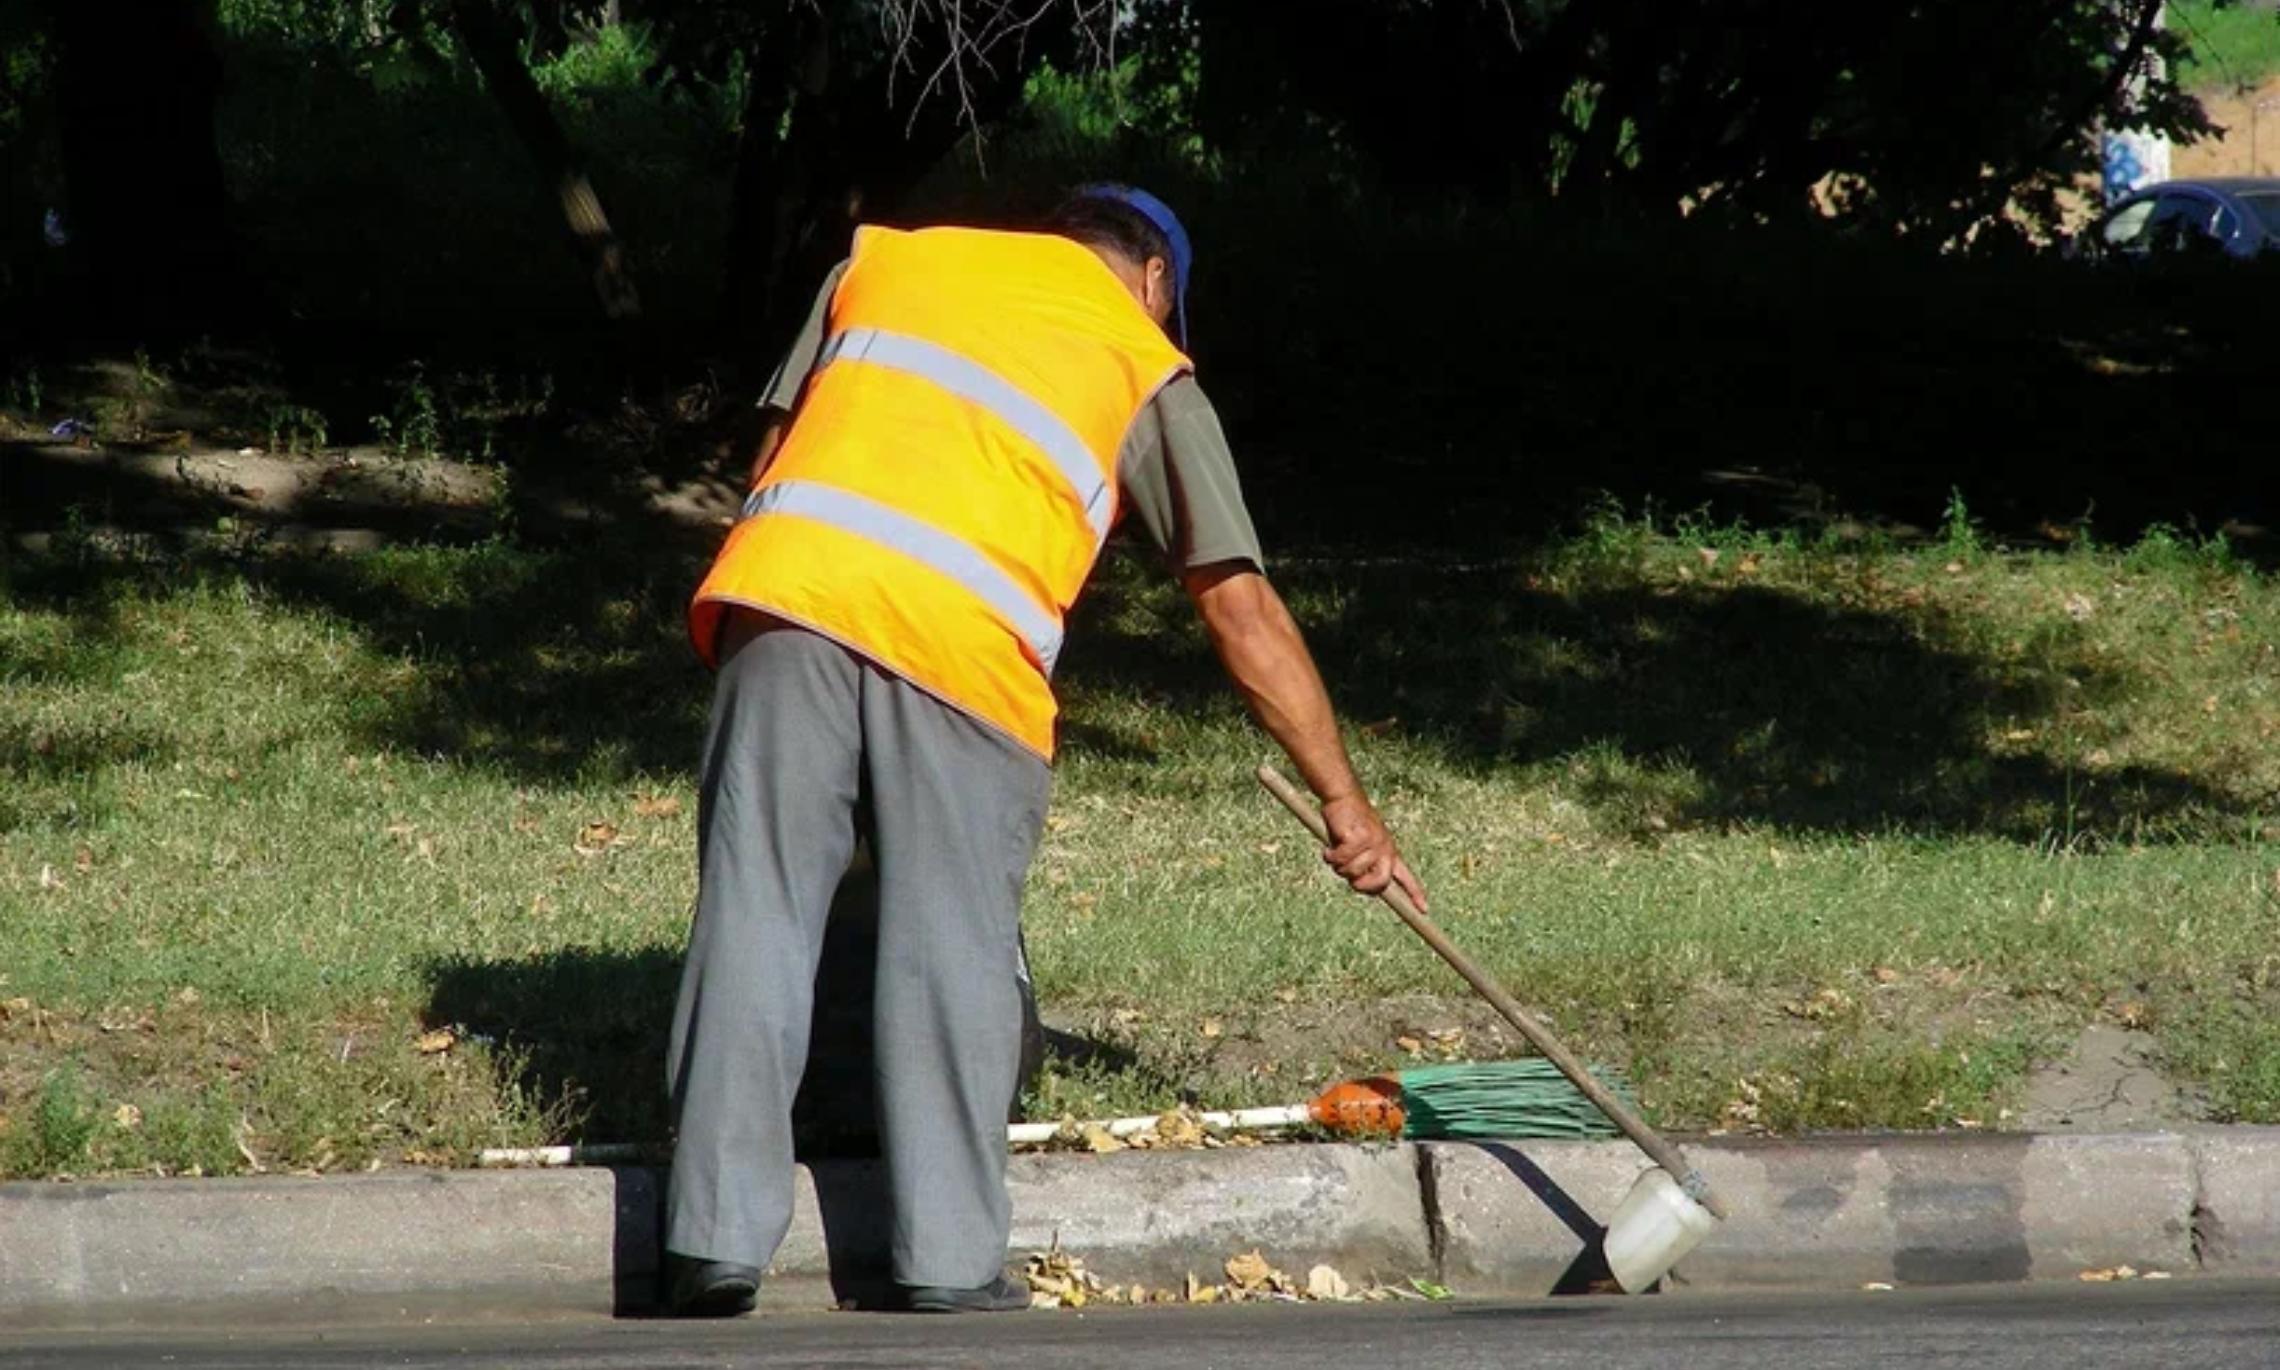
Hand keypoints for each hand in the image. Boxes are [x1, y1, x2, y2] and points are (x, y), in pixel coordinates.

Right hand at [1320, 794, 1427, 911]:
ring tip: (1336, 851)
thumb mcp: (1360, 846)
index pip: (1405, 876)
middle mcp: (1385, 848)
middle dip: (1361, 885)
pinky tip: (1329, 848)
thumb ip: (1364, 866)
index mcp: (1389, 851)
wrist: (1344, 796)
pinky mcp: (1359, 837)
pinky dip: (1331, 856)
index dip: (1414, 894)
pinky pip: (1341, 859)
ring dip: (1339, 865)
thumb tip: (1360, 884)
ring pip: (1353, 872)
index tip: (1424, 909)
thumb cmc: (1349, 822)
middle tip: (1348, 874)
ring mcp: (1374, 843)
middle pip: (1380, 883)